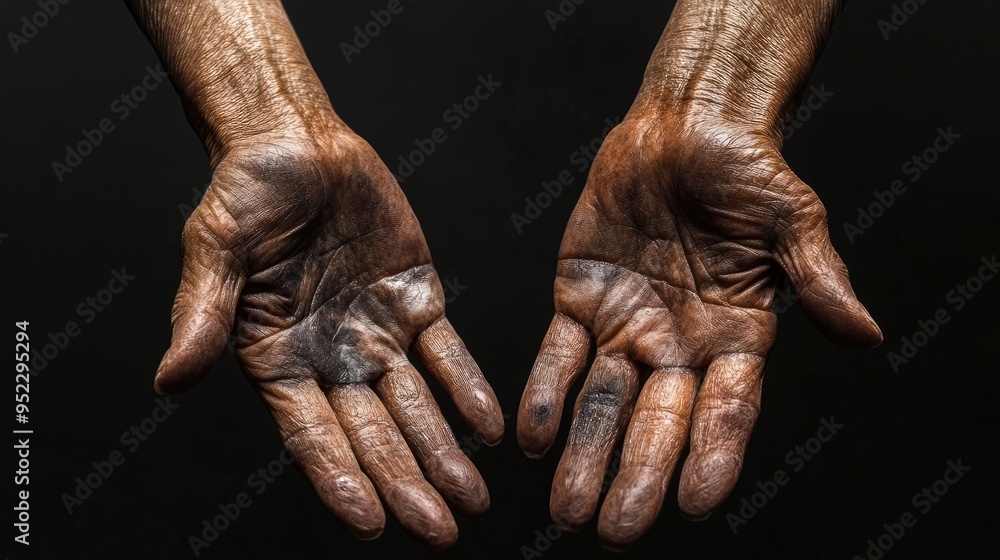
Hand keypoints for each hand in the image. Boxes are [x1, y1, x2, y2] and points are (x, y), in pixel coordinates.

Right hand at [154, 131, 503, 550]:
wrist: (297, 143)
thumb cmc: (243, 192)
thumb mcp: (214, 249)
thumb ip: (203, 314)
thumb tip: (170, 378)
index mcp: (278, 358)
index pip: (311, 433)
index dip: (340, 477)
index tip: (370, 521)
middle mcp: (332, 357)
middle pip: (373, 433)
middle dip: (406, 482)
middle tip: (439, 530)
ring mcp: (378, 333)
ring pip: (416, 405)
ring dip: (443, 451)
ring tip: (471, 498)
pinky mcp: (416, 300)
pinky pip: (447, 353)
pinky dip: (468, 388)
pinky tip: (488, 426)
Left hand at [517, 113, 880, 548]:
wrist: (684, 127)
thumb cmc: (747, 168)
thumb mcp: (792, 219)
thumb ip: (818, 277)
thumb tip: (864, 334)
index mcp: (735, 335)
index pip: (726, 408)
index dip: (713, 453)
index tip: (697, 502)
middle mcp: (677, 343)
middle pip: (657, 421)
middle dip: (637, 475)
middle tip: (615, 530)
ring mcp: (626, 326)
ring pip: (601, 401)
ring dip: (583, 453)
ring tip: (566, 508)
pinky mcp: (579, 300)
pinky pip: (556, 356)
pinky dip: (545, 395)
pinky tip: (532, 439)